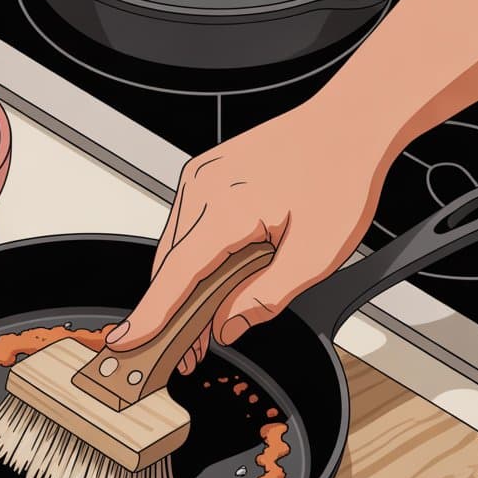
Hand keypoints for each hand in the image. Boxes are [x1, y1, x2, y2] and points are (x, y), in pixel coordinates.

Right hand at [105, 97, 388, 372]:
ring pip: (176, 246)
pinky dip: (193, 256)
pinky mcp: (205, 174)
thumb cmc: (340, 176)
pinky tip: (214, 277)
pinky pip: (186, 225)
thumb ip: (266, 297)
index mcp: (226, 209)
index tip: (127, 341)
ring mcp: (199, 177)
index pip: (177, 276)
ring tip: (207, 321)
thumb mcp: (316, 255)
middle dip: (174, 313)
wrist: (349, 124)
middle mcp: (202, 188)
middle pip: (170, 266)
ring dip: (185, 285)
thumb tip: (229, 325)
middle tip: (189, 353)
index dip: (151, 315)